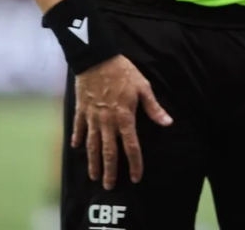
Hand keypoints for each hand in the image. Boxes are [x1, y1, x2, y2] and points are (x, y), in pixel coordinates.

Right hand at [71, 55, 171, 189]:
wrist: (96, 58)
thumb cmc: (123, 71)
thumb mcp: (143, 87)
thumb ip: (154, 108)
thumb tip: (168, 123)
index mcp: (124, 117)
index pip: (131, 146)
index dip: (134, 163)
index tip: (136, 177)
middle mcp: (107, 122)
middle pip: (109, 152)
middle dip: (110, 171)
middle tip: (109, 186)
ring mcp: (92, 117)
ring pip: (92, 145)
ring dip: (93, 162)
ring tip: (93, 176)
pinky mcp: (81, 109)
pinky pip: (79, 127)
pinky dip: (78, 138)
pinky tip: (76, 148)